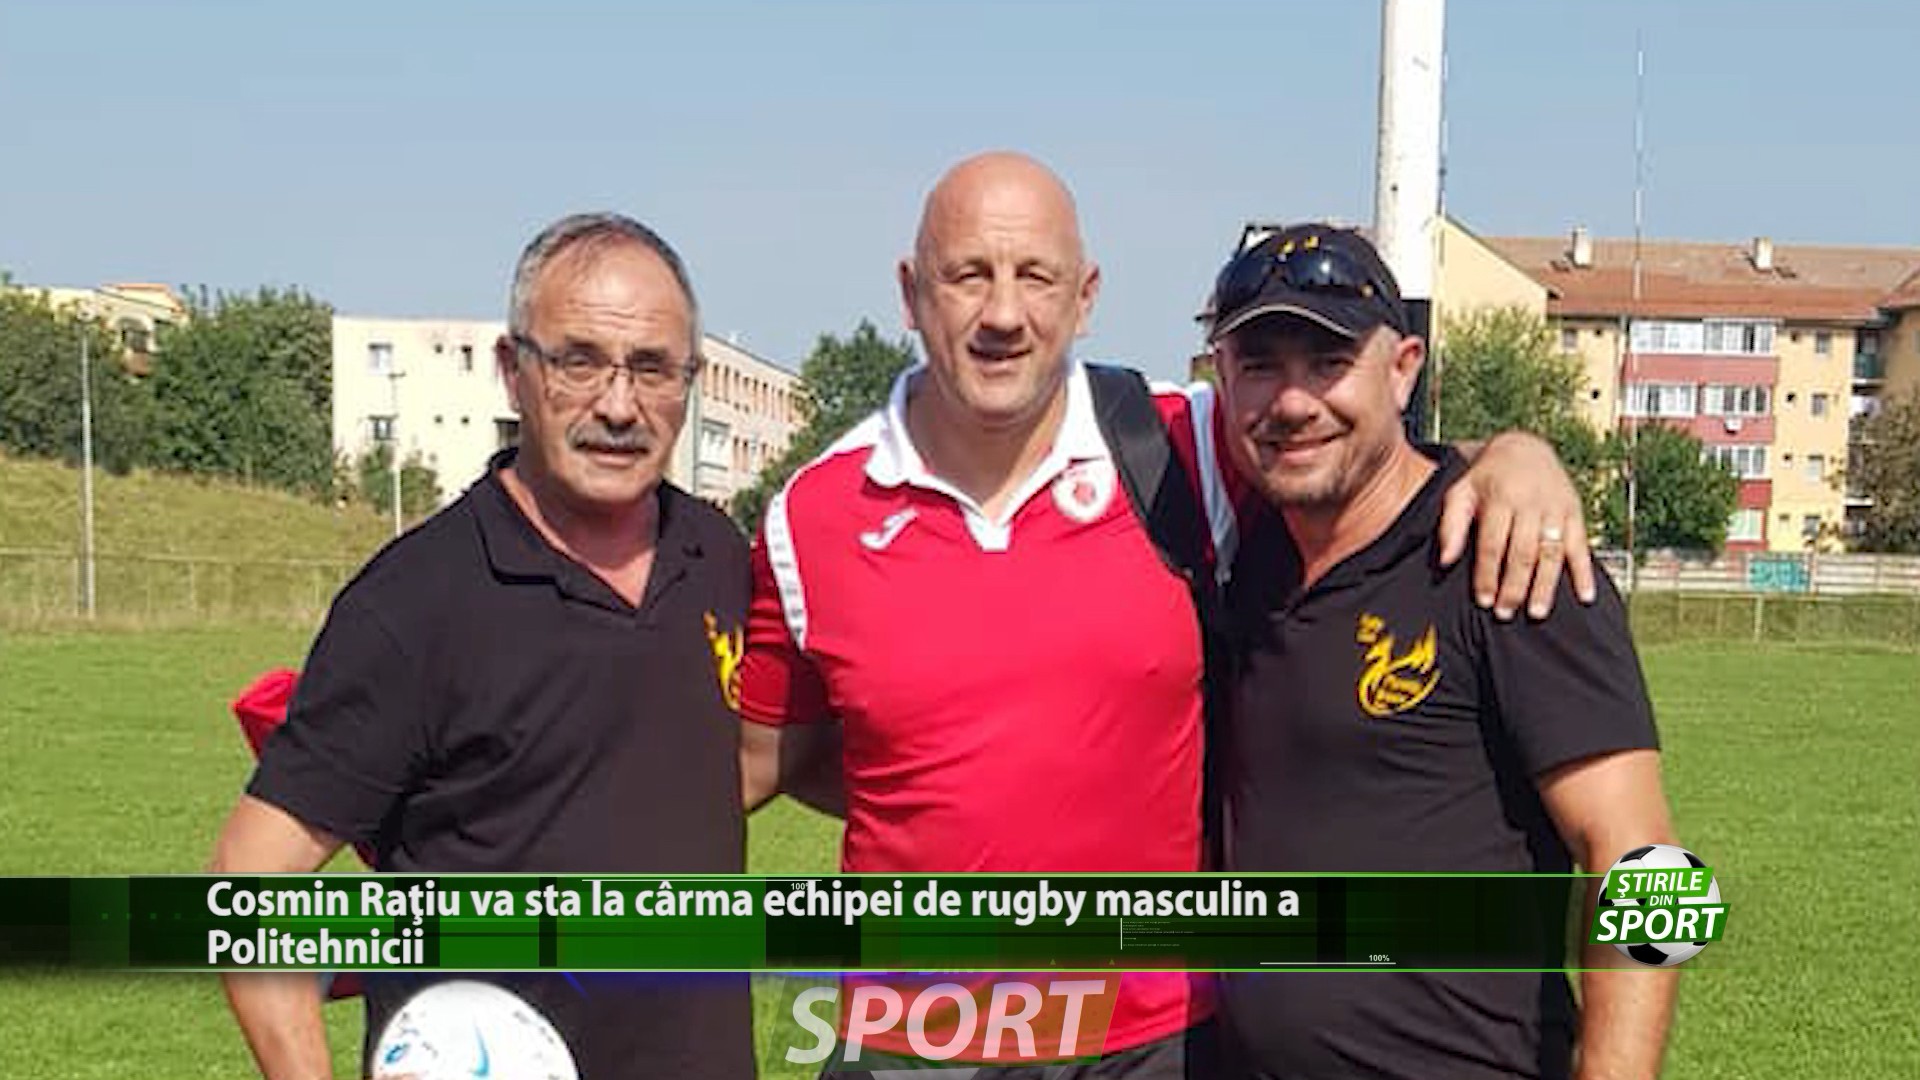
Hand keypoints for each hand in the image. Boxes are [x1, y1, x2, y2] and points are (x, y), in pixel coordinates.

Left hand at [1438, 432, 1595, 619]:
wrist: (1525, 448)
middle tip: (1505, 613)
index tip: (1484, 601)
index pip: (1494, 545)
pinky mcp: (1575, 513)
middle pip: (1523, 552)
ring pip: (1552, 553)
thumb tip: (1445, 561)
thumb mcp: (1460, 492)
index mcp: (1501, 499)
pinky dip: (1585, 573)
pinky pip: (1582, 546)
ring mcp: (1556, 509)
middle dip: (1514, 586)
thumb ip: (1451, 526)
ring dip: (1545, 585)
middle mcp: (1531, 504)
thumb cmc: (1486, 479)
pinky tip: (1585, 596)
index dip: (1488, 575)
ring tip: (1536, 612)